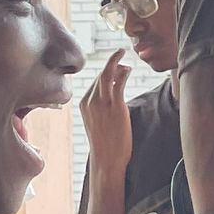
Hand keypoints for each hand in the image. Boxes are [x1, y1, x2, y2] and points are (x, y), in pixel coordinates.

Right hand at [79, 49, 133, 177]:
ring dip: (115, 61)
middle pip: (100, 75)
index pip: (94, 82)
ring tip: (123, 53)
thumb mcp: (99, 124)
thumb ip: (102, 110)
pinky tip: (128, 68)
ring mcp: (102, 103)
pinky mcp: (115, 105)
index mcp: (84, 104)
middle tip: (120, 55)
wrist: (107, 159)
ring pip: (107, 74)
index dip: (105, 72)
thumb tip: (112, 101)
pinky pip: (118, 82)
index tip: (114, 66)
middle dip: (110, 63)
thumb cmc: (106, 145)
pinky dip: (122, 72)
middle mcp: (90, 101)